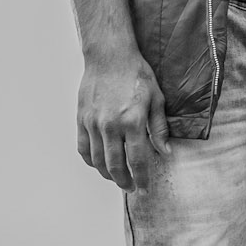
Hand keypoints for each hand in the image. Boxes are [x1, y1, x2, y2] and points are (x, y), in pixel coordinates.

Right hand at [77, 50, 169, 190]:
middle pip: (115, 165)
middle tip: (131, 188)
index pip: (137, 160)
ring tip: (117, 179)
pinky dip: (90, 160)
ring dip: (107, 174)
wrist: (109, 56)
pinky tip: (99, 164)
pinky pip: (83, 148)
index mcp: (132, 121)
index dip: (141, 178)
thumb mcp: (156, 99)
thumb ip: (159, 128)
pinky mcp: (81, 119)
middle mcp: (110, 126)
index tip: (144, 188)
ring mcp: (93, 123)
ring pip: (97, 160)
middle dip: (124, 181)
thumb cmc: (136, 74)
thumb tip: (164, 152)